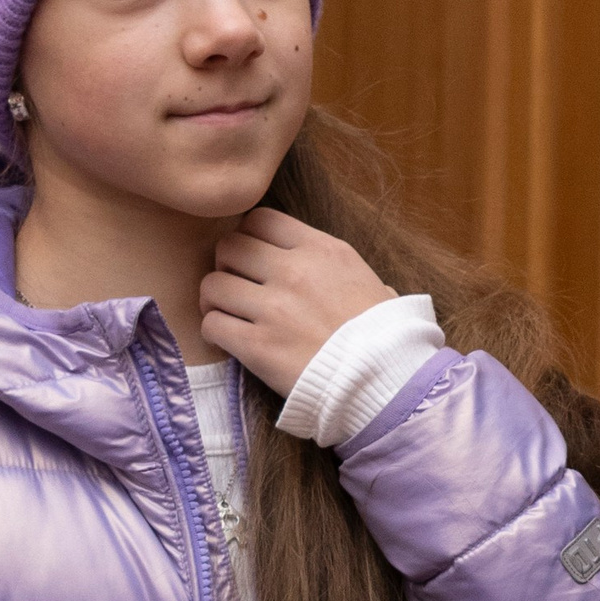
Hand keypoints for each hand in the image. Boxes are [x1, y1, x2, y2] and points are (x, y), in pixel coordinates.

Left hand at [199, 207, 391, 396]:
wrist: (387, 381)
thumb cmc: (387, 336)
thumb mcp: (372, 283)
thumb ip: (341, 270)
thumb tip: (346, 277)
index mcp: (321, 250)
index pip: (261, 219)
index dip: (250, 237)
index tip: (255, 257)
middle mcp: (292, 271)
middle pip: (229, 246)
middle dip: (227, 265)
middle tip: (238, 286)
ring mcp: (272, 309)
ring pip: (212, 285)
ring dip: (215, 299)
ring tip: (228, 313)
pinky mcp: (257, 346)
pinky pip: (212, 324)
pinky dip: (214, 331)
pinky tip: (230, 340)